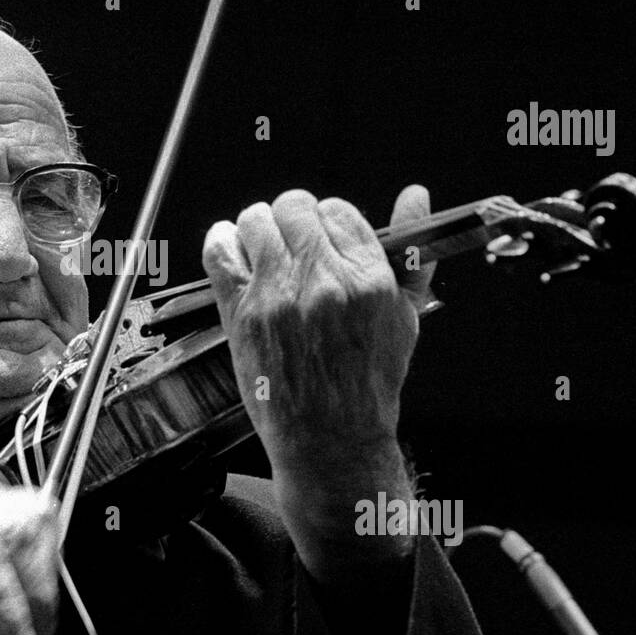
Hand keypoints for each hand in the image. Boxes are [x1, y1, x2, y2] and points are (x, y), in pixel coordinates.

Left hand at [202, 186, 432, 575]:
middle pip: (295, 207)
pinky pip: (219, 253)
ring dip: (258, 227)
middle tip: (293, 240)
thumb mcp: (405, 316)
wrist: (331, 439)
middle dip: (294, 218)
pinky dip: (221, 242)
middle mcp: (322, 282)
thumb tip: (416, 195)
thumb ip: (412, 251)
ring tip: (264, 247)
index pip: (339, 211)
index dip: (329, 220)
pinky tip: (232, 249)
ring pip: (256, 221)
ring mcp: (278, 297)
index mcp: (368, 278)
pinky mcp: (242, 314)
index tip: (324, 238)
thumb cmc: (368, 382)